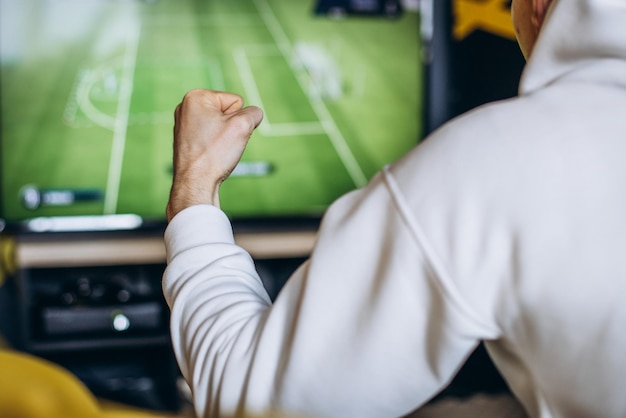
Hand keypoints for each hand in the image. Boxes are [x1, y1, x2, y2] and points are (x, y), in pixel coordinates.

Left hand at [166, 89, 263, 220]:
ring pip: (221, 126)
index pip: (236, 101)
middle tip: (220, 144)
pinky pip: (211, 137)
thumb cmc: (215, 153)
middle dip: (231, 128)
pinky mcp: (186, 139)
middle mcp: (186, 107)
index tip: (225, 135)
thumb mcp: (243, 126)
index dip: (238, 120)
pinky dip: (215, 146)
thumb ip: (253, 113)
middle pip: (227, 112)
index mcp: (196, 97)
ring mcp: (184, 124)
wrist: (195, 183)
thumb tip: (253, 114)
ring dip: (224, 138)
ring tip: (214, 151)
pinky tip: (209, 156)